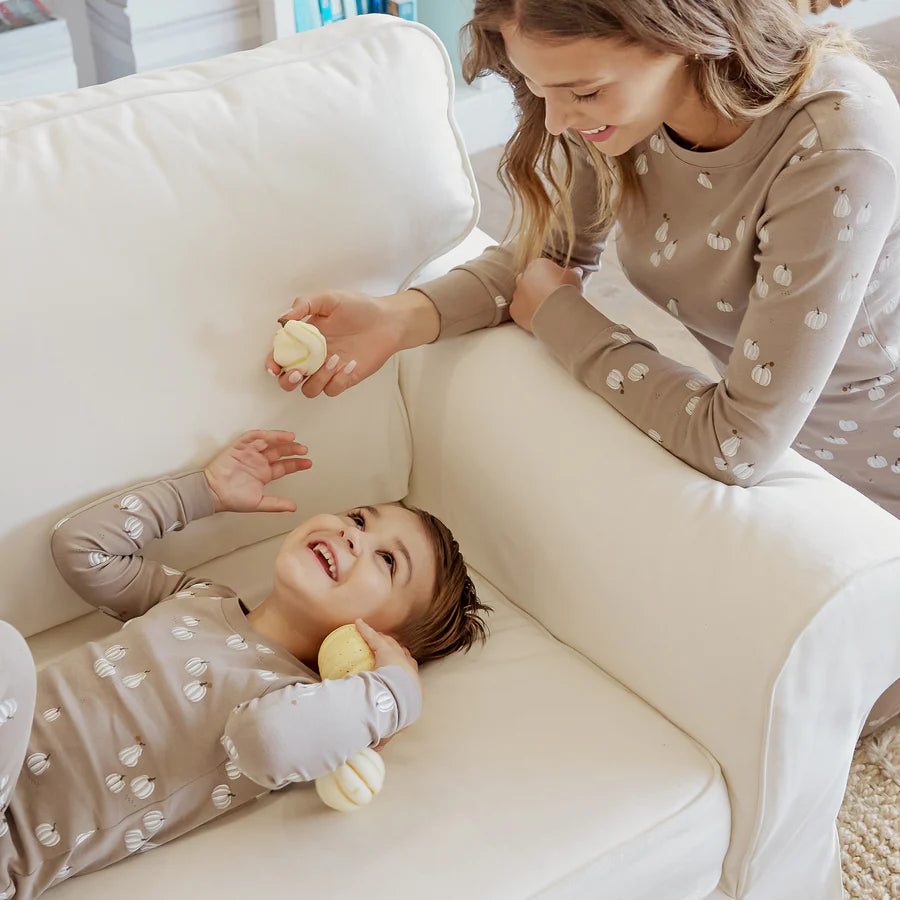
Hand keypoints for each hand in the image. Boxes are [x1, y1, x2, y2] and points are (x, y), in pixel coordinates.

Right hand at [203, 430, 311, 513]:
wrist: (212, 494)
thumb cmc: (231, 498)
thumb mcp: (259, 503)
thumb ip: (276, 504)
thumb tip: (293, 507)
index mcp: (264, 473)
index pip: (284, 466)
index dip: (296, 463)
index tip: (308, 462)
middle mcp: (258, 462)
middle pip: (279, 452)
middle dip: (292, 450)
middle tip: (303, 450)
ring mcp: (249, 454)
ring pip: (268, 442)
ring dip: (279, 439)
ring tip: (292, 439)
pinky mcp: (238, 448)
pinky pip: (250, 438)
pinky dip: (261, 435)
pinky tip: (272, 435)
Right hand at [265, 289, 439, 398]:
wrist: (388, 320)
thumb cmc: (358, 307)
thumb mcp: (329, 299)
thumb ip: (304, 305)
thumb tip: (283, 318)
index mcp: (303, 339)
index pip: (280, 356)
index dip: (273, 363)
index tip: (274, 366)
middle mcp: (312, 357)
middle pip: (289, 380)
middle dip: (288, 381)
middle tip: (299, 372)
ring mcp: (328, 370)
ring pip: (310, 389)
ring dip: (318, 379)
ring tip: (335, 359)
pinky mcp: (344, 378)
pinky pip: (332, 390)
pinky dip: (338, 380)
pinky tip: (349, 364)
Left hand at [355, 619, 419, 751]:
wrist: (398, 700)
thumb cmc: (396, 714)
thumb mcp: (390, 729)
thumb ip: (382, 738)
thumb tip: (375, 753)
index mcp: (413, 691)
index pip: (410, 679)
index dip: (405, 675)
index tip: (397, 675)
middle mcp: (410, 672)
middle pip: (406, 659)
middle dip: (401, 655)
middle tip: (391, 655)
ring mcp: (400, 659)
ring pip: (393, 646)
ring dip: (385, 642)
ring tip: (378, 638)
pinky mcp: (387, 650)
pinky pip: (375, 638)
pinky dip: (366, 631)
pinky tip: (358, 624)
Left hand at [510, 259, 583, 333]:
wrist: (557, 312)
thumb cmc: (566, 291)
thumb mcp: (575, 278)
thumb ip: (573, 273)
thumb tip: (576, 271)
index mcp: (537, 265)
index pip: (541, 268)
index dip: (549, 277)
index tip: (556, 284)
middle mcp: (523, 277)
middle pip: (529, 280)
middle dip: (536, 287)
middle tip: (549, 296)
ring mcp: (517, 293)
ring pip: (522, 296)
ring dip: (530, 300)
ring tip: (545, 308)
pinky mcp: (514, 309)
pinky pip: (519, 310)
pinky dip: (526, 313)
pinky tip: (537, 317)